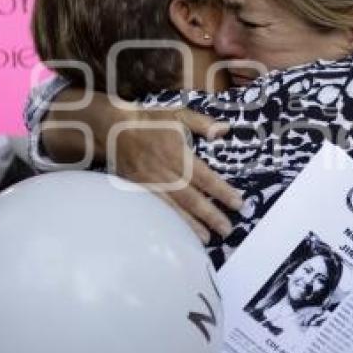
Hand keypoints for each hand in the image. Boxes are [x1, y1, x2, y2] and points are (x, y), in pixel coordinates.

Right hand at [110, 106, 242, 242]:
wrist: (114, 130)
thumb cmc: (150, 121)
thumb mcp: (178, 114)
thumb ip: (202, 123)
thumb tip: (225, 129)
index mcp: (177, 153)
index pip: (204, 176)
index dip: (221, 191)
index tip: (238, 203)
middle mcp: (165, 172)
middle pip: (191, 197)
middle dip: (210, 215)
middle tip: (227, 230)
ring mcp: (151, 183)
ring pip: (174, 208)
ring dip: (191, 225)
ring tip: (207, 239)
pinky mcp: (140, 190)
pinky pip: (157, 209)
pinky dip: (169, 223)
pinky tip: (179, 233)